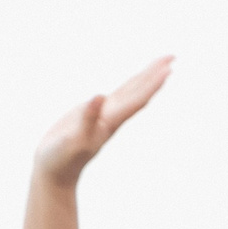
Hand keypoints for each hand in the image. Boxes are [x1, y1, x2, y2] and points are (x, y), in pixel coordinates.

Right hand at [32, 58, 172, 189]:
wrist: (54, 172)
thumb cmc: (61, 158)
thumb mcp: (73, 139)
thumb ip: (86, 118)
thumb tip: (99, 96)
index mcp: (110, 121)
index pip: (136, 99)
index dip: (152, 83)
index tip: (168, 68)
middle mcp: (112, 117)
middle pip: (139, 92)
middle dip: (155, 74)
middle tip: (172, 56)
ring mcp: (104, 116)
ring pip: (129, 92)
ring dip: (145, 78)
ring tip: (161, 65)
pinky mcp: (93, 115)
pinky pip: (115, 97)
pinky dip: (127, 87)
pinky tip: (132, 84)